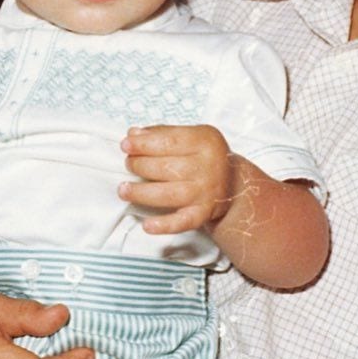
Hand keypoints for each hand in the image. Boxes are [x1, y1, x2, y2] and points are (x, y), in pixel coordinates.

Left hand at [119, 124, 233, 234]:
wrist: (233, 185)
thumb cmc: (206, 157)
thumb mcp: (192, 136)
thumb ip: (163, 133)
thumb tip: (133, 134)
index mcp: (205, 141)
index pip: (169, 141)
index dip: (144, 144)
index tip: (125, 145)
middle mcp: (208, 167)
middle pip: (166, 167)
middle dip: (140, 165)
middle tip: (128, 164)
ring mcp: (206, 192)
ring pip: (169, 194)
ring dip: (141, 193)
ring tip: (123, 189)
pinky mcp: (203, 213)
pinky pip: (183, 222)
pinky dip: (164, 225)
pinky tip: (147, 225)